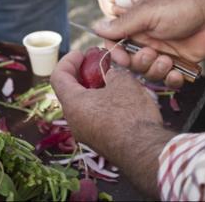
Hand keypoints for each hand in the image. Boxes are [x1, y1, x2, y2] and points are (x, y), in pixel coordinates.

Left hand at [51, 51, 173, 197]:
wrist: (146, 150)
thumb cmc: (131, 113)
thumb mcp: (123, 82)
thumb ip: (111, 74)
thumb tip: (109, 76)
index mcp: (73, 104)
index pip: (58, 77)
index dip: (68, 61)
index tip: (81, 53)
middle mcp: (74, 122)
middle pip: (71, 92)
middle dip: (84, 75)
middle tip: (99, 65)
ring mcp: (86, 135)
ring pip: (84, 107)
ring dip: (94, 91)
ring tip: (113, 81)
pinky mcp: (99, 142)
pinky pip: (94, 119)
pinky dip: (102, 105)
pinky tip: (120, 100)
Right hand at [94, 0, 204, 87]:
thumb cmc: (181, 7)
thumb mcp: (148, 12)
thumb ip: (123, 23)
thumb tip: (96, 27)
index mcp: (136, 25)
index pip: (115, 43)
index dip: (116, 54)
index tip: (121, 58)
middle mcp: (147, 40)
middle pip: (130, 62)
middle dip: (138, 62)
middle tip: (151, 54)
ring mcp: (162, 52)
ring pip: (148, 72)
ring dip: (155, 70)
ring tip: (168, 60)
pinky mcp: (178, 63)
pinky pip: (168, 79)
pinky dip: (172, 79)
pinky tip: (178, 73)